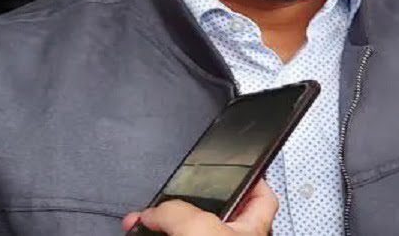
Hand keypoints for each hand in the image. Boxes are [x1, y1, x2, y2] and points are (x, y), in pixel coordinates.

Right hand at [121, 180, 277, 235]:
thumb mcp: (200, 229)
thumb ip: (176, 212)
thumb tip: (153, 212)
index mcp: (251, 228)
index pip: (261, 195)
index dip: (249, 179)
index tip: (235, 168)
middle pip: (211, 214)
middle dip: (183, 205)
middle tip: (166, 199)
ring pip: (185, 233)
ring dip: (160, 227)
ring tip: (140, 221)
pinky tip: (137, 234)